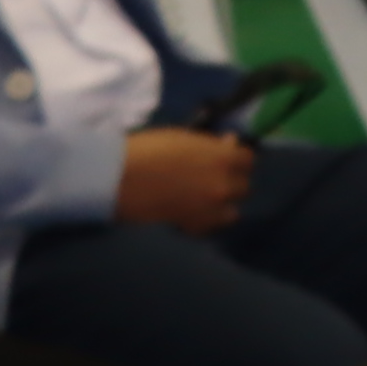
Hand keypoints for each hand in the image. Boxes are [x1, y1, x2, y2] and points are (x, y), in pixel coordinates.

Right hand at [115, 125, 254, 233]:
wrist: (118, 178)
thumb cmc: (147, 149)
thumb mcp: (184, 138)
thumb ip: (211, 145)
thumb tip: (229, 144)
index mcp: (223, 158)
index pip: (248, 160)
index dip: (236, 158)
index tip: (226, 157)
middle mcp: (224, 185)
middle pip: (243, 187)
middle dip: (231, 181)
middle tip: (211, 179)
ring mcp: (211, 209)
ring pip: (232, 212)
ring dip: (222, 206)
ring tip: (203, 201)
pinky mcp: (193, 227)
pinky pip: (209, 227)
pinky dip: (204, 222)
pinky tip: (190, 215)